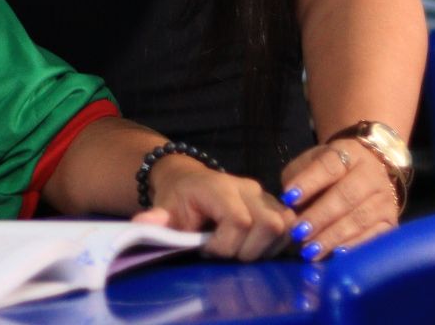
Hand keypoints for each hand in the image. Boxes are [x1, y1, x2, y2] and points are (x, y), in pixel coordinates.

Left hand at [133, 155, 293, 260]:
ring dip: (265, 249)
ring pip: (285, 227)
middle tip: (226, 253)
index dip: (225, 245)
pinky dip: (277, 244)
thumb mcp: (164, 208)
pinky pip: (291, 227)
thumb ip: (158, 219)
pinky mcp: (278, 205)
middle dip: (248, 250)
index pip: (239, 221)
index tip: (206, 250)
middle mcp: (248, 188)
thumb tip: (142, 224)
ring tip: (239, 250)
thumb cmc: (177, 198)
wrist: (188, 181)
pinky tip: (255, 248)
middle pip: (269, 225)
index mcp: (219, 188)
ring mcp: (266, 196)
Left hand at [277, 138, 400, 259]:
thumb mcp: (310, 164)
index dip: (308, 183)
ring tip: (310, 250)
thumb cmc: (330, 171)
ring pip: (360, 218)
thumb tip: (289, 206)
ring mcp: (385, 199)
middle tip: (298, 233)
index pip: (329, 166)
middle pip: (346, 195)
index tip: (288, 198)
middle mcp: (372, 175)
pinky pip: (375, 237)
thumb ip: (298, 179)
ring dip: (333, 236)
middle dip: (320, 216)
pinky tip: (337, 255)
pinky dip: (354, 246)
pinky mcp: (392, 221)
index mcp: (349, 153)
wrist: (368, 171)